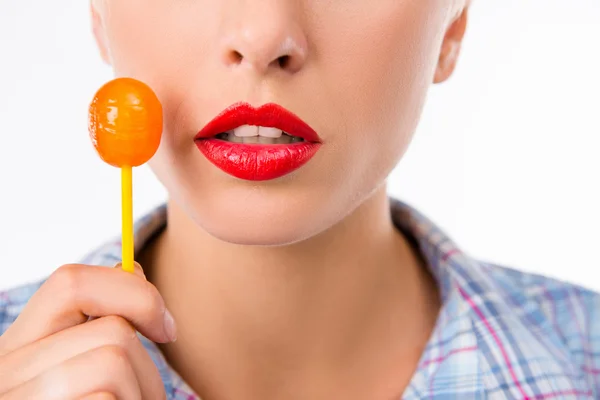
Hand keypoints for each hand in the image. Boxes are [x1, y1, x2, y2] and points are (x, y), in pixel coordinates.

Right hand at [0, 262, 175, 398]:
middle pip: (111, 328)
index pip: (70, 283)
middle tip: (143, 396)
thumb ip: (101, 323)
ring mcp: (16, 398)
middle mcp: (5, 370)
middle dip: (147, 366)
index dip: (131, 290)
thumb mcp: (90, 367)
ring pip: (114, 360)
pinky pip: (107, 396)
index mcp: (19, 348)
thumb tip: (133, 268)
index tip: (165, 328)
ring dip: (142, 392)